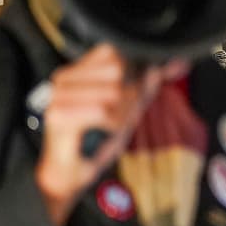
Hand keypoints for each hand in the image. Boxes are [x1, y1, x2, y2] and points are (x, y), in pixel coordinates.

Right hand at [34, 45, 187, 225]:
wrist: (69, 173)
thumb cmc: (95, 140)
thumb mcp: (127, 109)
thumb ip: (145, 86)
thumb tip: (167, 64)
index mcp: (75, 71)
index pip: (113, 52)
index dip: (131, 72)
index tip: (129, 96)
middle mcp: (63, 79)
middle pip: (117, 70)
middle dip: (127, 98)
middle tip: (115, 118)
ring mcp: (59, 95)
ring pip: (114, 92)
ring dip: (120, 115)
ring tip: (107, 127)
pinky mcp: (59, 115)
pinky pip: (104, 111)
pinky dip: (111, 126)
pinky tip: (101, 133)